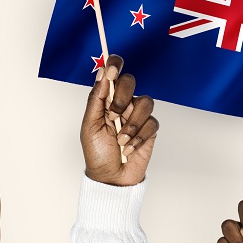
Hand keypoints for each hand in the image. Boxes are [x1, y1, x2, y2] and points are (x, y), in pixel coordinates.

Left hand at [81, 55, 158, 185]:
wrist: (111, 177)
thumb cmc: (97, 152)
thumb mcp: (90, 125)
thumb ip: (97, 99)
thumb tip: (102, 74)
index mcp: (105, 100)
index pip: (112, 74)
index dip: (115, 64)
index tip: (112, 67)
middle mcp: (122, 104)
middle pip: (130, 82)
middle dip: (121, 99)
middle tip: (112, 117)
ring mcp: (137, 116)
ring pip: (145, 102)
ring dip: (131, 123)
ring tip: (120, 139)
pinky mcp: (150, 130)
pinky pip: (152, 123)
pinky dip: (138, 137)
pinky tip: (129, 147)